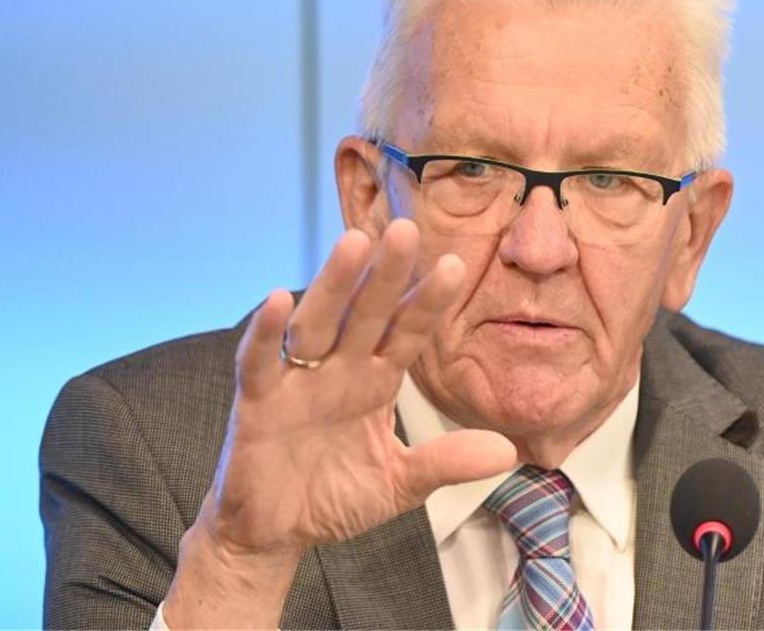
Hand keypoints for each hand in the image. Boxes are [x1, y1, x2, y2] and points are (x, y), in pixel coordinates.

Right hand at [164, 219, 515, 626]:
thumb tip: (507, 451)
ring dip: (334, 285)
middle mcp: (338, 369)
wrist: (273, 534)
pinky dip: (265, 332)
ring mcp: (297, 381)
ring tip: (354, 244)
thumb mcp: (398, 483)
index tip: (457, 267)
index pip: (406, 334)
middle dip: (386, 275)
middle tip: (408, 230)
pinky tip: (277, 299)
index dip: (428, 303)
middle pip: (366, 313)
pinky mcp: (256, 401)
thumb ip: (444, 462)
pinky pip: (259, 361)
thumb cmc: (334, 497)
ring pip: (317, 322)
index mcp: (374, 382)